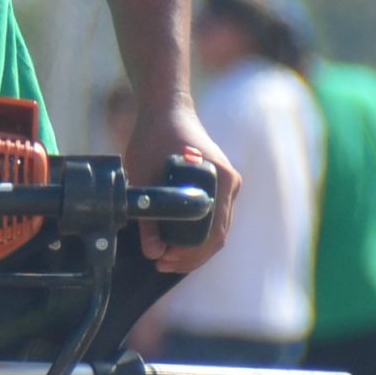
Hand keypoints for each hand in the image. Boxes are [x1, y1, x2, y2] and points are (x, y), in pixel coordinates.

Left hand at [123, 94, 233, 272]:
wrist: (166, 110)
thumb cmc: (154, 138)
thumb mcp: (143, 179)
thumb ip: (148, 219)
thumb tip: (154, 253)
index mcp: (221, 181)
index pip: (213, 234)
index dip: (191, 255)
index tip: (164, 261)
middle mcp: (231, 184)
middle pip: (219, 236)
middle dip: (192, 256)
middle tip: (162, 264)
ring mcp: (228, 184)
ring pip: (218, 229)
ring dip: (196, 247)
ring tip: (166, 257)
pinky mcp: (220, 183)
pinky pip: (215, 217)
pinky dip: (200, 233)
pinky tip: (177, 242)